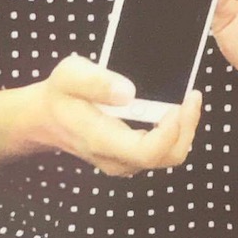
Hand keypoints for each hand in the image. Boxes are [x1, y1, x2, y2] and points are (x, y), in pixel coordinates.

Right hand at [30, 54, 201, 177]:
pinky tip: (173, 109)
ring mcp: (123, 162)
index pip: (148, 151)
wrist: (44, 119)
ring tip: (187, 100)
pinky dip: (173, 132)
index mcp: (102, 140)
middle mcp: (116, 159)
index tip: (180, 103)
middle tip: (192, 97)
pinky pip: (161, 152)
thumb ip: (96, 82)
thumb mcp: (69, 75)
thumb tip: (128, 92)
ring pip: (167, 157)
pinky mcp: (128, 158)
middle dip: (186, 128)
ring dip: (183, 130)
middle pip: (166, 157)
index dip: (172, 131)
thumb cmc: (59, 94)